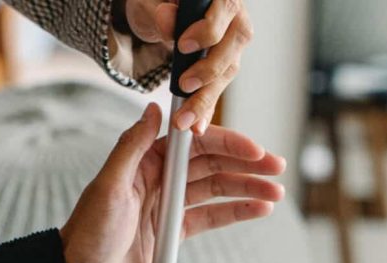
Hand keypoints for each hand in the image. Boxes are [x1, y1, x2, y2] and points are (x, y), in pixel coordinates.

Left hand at [61, 103, 284, 262]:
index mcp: (144, 163)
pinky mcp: (171, 231)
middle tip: (276, 167)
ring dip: (247, 188)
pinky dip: (235, 211)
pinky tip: (259, 208)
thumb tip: (153, 108)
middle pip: (211, 164)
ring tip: (276, 192)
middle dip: (246, 164)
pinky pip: (209, 216)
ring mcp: (167, 205)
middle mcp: (158, 179)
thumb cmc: (87, 233)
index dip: (227, 143)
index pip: (194, 144)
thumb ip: (131, 147)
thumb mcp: (108, 187)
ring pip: (216, 189)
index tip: (254, 149)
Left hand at [123, 0, 252, 133]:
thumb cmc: (157, 3)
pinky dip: (205, 109)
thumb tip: (169, 22)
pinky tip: (196, 126)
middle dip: (209, 69)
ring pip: (227, 71)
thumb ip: (160, 11)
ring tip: (185, 119)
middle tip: (184, 84)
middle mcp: (234, 19)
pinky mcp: (223, 66)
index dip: (208, 30)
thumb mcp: (151, 2)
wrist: (157, 13)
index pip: (225, 9)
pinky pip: (216, 88)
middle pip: (233, 45)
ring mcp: (231, 44)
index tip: (183, 45)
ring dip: (205, 98)